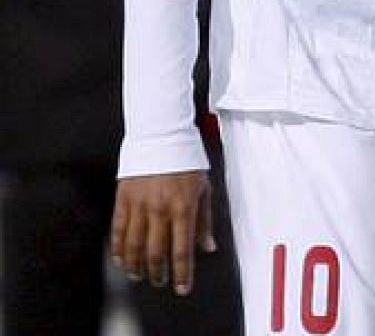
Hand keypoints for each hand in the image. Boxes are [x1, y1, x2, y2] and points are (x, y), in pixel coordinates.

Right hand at [110, 170, 214, 295]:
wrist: (161, 136)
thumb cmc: (187, 161)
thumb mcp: (204, 188)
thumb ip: (204, 221)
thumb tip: (208, 247)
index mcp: (183, 207)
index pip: (182, 249)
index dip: (182, 272)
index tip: (182, 287)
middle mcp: (160, 209)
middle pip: (155, 252)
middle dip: (158, 273)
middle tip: (160, 282)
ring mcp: (139, 205)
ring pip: (134, 246)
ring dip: (136, 266)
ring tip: (140, 276)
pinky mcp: (123, 200)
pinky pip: (118, 231)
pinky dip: (118, 249)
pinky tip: (122, 260)